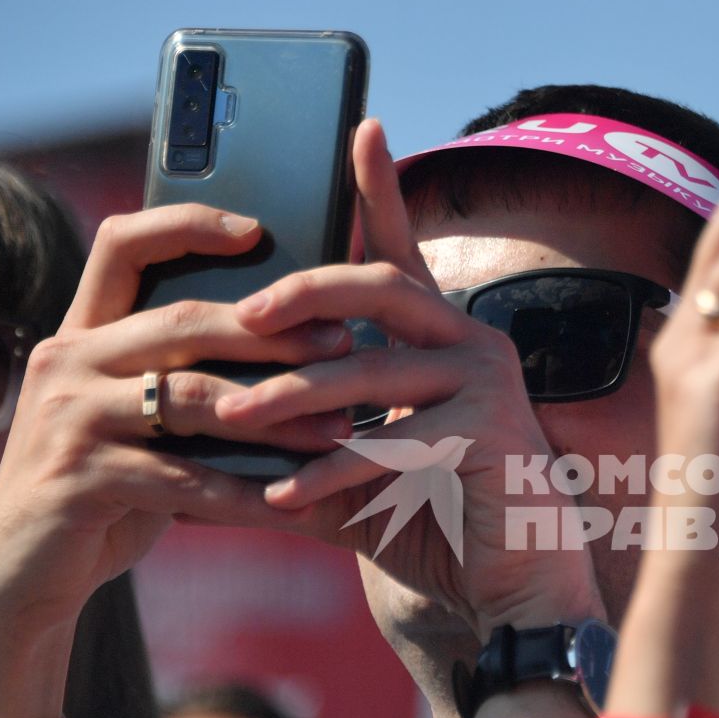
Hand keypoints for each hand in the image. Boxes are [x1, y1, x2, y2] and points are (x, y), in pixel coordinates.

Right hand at [0, 204, 357, 642]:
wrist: (18, 575)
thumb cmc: (101, 491)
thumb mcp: (133, 422)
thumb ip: (179, 378)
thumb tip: (289, 343)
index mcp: (80, 334)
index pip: (123, 244)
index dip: (187, 225)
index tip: (257, 228)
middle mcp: (64, 362)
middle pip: (180, 322)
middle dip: (271, 332)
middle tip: (342, 343)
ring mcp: (65, 418)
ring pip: (190, 400)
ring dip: (276, 417)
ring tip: (340, 430)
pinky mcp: (77, 479)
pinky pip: (182, 479)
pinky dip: (246, 494)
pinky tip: (298, 505)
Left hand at [219, 121, 604, 638]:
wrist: (510, 589)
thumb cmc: (435, 521)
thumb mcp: (357, 468)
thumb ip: (301, 436)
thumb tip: (208, 428)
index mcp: (442, 338)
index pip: (401, 253)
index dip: (380, 192)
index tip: (360, 128)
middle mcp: (472, 344)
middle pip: (383, 287)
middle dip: (306, 291)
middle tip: (243, 312)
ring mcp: (485, 385)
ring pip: (372, 369)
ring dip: (293, 396)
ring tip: (230, 419)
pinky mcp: (488, 435)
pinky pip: (389, 442)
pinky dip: (329, 470)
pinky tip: (279, 493)